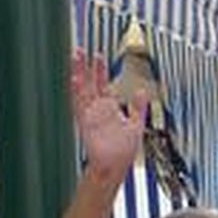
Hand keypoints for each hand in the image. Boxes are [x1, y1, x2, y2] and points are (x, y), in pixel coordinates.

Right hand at [70, 55, 147, 176]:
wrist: (114, 167)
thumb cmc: (123, 152)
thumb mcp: (136, 125)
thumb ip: (139, 108)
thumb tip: (143, 91)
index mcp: (110, 108)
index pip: (103, 84)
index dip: (101, 70)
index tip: (98, 56)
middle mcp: (98, 109)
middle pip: (89, 82)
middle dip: (86, 66)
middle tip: (81, 50)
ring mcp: (90, 114)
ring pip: (82, 88)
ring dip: (78, 73)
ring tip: (75, 56)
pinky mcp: (85, 122)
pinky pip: (79, 104)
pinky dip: (76, 91)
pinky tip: (74, 78)